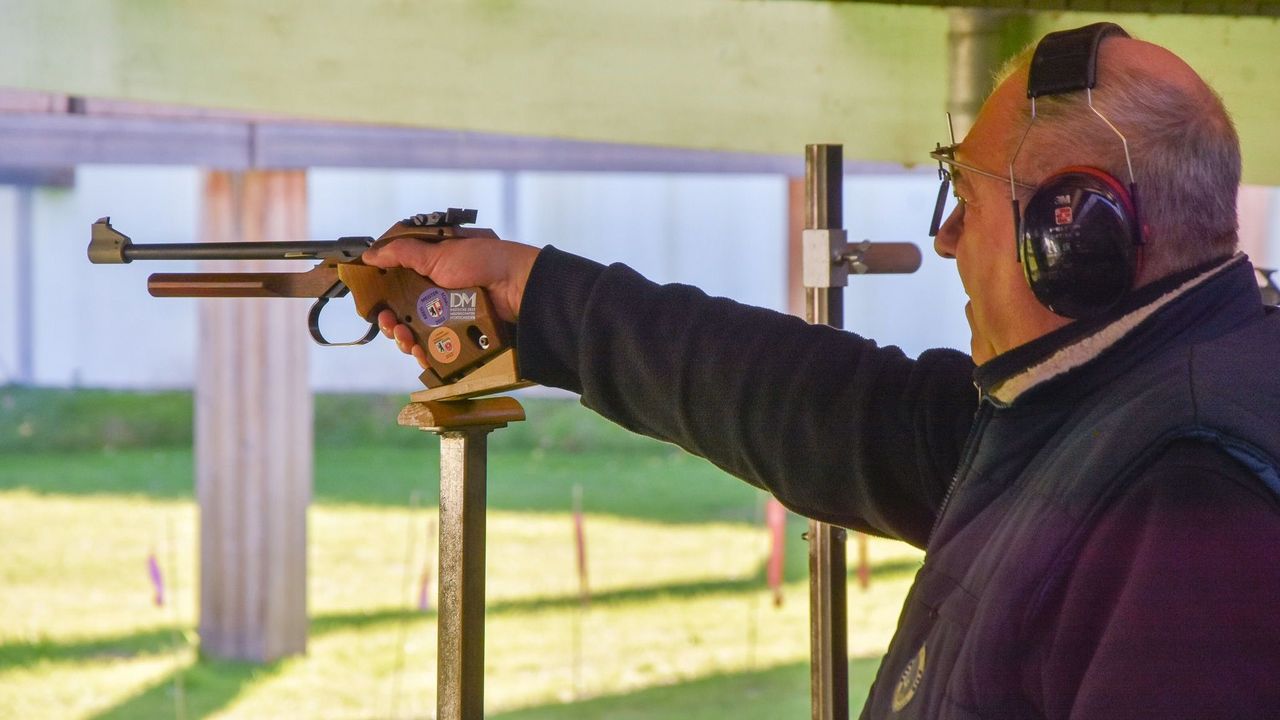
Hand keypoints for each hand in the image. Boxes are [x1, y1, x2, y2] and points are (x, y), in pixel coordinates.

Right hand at [362, 236, 539, 367]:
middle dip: (390, 320)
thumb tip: (369, 253)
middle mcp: (437, 293)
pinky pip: (436, 349)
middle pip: (402, 313)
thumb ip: (402, 253)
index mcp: (430, 269)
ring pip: (416, 334)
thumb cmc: (482, 261)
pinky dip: (425, 353)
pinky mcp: (460, 335)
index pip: (397, 283)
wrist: (518, 286)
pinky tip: (420, 354)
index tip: (371, 300)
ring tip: (405, 338)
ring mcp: (449, 316)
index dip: (382, 293)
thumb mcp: (438, 252)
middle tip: (389, 323)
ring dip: (404, 338)